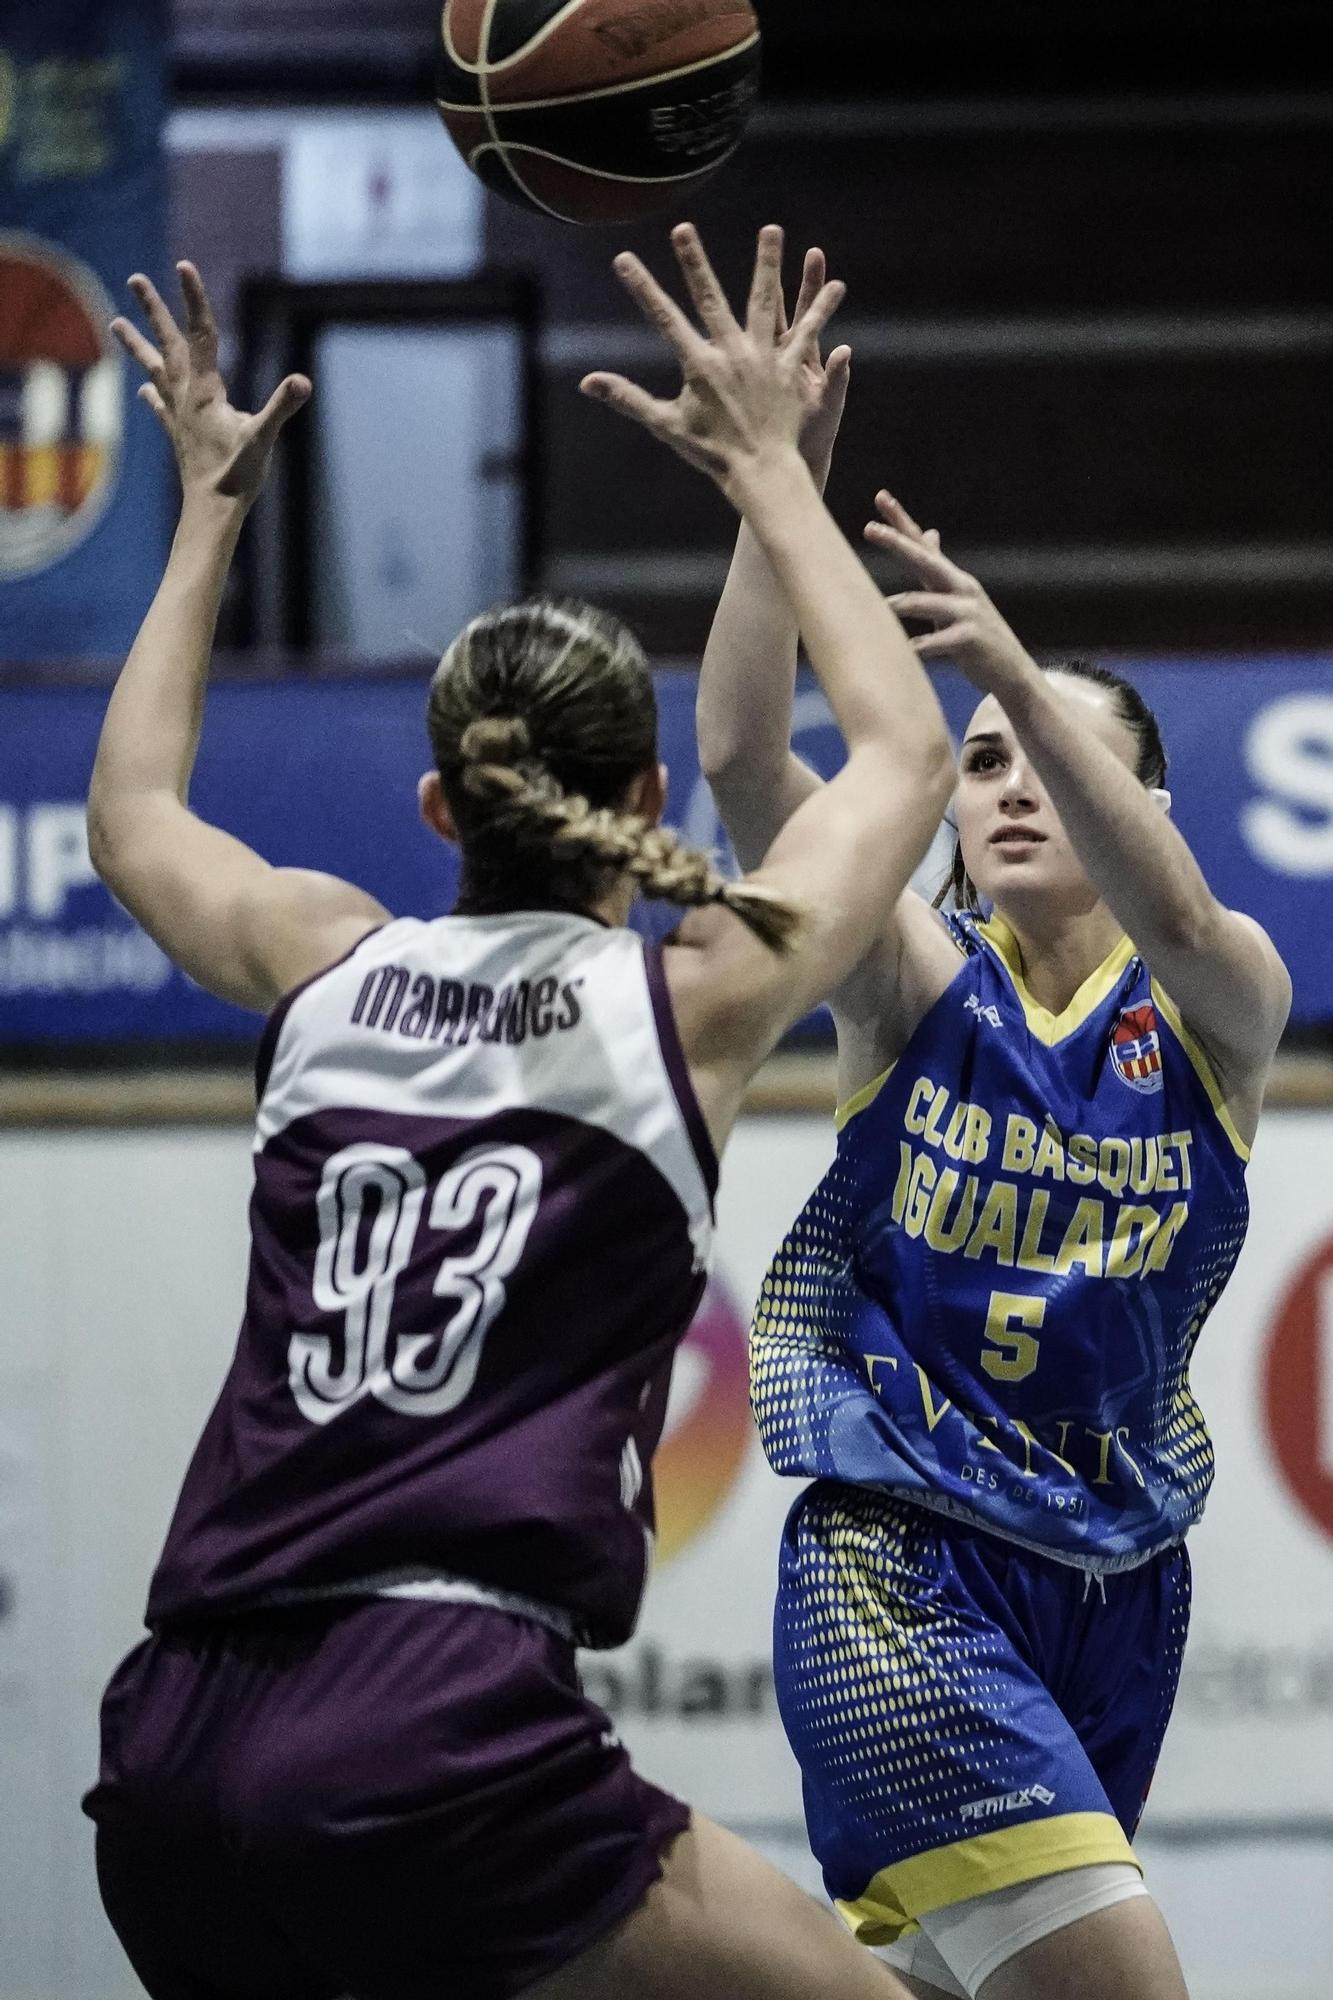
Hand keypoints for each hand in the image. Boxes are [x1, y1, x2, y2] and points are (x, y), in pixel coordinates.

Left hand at [111, 261, 310, 508]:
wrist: (211, 511)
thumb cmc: (237, 476)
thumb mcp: (263, 439)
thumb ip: (280, 407)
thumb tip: (303, 383)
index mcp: (205, 389)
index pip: (201, 333)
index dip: (194, 298)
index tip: (184, 266)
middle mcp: (185, 396)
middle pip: (168, 343)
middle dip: (153, 310)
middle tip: (135, 279)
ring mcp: (178, 415)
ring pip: (154, 369)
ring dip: (137, 344)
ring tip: (116, 323)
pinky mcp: (177, 434)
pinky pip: (160, 405)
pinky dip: (152, 393)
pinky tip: (144, 391)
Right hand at [579, 223, 844, 497]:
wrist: (760, 473)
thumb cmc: (711, 453)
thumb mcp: (666, 425)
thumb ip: (628, 398)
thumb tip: (587, 383)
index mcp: (699, 365)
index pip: (664, 319)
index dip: (642, 288)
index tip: (624, 258)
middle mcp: (731, 354)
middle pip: (709, 298)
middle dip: (694, 261)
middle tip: (682, 227)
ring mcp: (763, 358)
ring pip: (765, 301)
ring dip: (767, 263)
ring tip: (772, 229)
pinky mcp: (791, 369)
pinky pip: (809, 332)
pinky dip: (822, 309)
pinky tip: (836, 285)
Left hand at [865, 492, 1034, 695]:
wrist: (1011, 670)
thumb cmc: (974, 635)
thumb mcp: (956, 597)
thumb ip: (938, 569)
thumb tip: (928, 532)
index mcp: (953, 579)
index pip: (923, 544)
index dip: (902, 521)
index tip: (880, 497)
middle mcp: (961, 588)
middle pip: (925, 560)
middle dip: (897, 543)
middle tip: (869, 528)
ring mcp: (967, 612)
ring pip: (923, 602)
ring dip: (898, 604)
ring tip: (876, 608)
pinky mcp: (969, 639)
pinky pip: (934, 642)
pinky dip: (915, 648)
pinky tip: (901, 653)